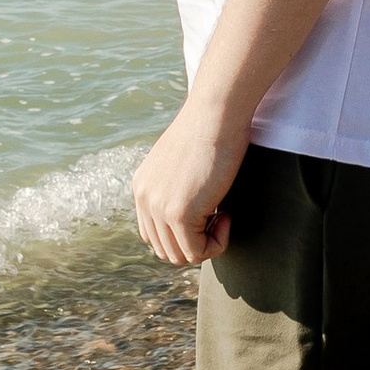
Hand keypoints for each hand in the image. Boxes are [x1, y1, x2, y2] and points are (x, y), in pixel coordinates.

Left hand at [132, 96, 251, 266]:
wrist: (216, 113)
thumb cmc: (211, 129)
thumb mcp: (183, 161)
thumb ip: (178, 185)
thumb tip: (197, 208)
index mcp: (142, 186)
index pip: (153, 234)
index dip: (182, 234)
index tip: (207, 213)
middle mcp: (144, 198)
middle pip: (165, 249)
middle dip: (195, 242)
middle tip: (218, 217)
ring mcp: (158, 207)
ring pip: (180, 255)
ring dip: (206, 244)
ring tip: (223, 216)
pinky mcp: (179, 213)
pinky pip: (197, 252)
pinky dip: (217, 243)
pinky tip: (227, 216)